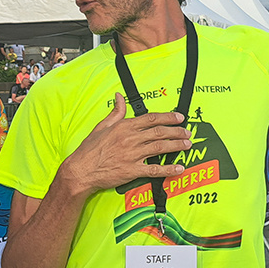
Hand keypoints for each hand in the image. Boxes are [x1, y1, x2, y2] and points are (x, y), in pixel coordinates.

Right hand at [57, 93, 189, 196]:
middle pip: (159, 132)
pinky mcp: (132, 170)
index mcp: (124, 127)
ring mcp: (132, 155)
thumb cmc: (89, 150)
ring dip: (176, 146)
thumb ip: (115, 112)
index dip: (167, 117)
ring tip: (187, 144)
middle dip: (176, 131)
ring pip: (160, 148)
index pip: (151, 119)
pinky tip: (178, 168)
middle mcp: (130, 139)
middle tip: (187, 132)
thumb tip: (119, 97)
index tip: (179, 117)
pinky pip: (154, 170)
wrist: (81, 170)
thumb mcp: (101, 126)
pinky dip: (168, 169)